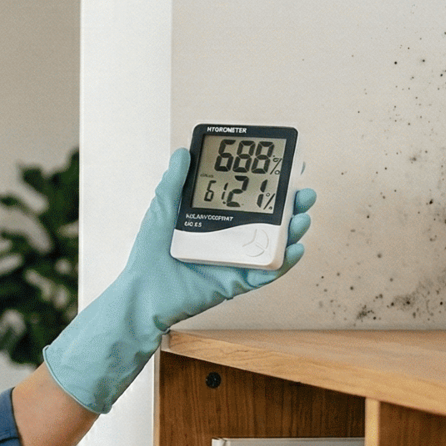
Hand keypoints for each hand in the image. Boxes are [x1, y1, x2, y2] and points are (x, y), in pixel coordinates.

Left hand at [117, 147, 314, 320]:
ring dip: (293, 231)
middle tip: (304, 192)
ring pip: (273, 244)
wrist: (141, 293)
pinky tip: (294, 248)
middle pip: (269, 219)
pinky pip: (265, 273)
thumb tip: (183, 152)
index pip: (249, 198)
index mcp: (216, 218)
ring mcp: (235, 260)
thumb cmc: (149, 254)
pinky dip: (282, 262)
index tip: (286, 166)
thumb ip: (173, 183)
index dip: (270, 184)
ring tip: (302, 217)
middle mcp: (230, 237)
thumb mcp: (162, 210)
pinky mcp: (236, 282)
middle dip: (291, 205)